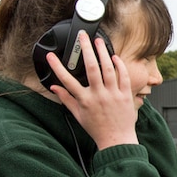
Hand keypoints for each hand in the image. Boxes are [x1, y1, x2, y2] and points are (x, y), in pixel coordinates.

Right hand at [45, 30, 138, 149]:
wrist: (117, 140)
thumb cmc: (97, 128)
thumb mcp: (78, 115)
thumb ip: (66, 99)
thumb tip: (53, 87)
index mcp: (84, 100)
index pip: (67, 81)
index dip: (57, 67)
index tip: (50, 56)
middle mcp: (99, 95)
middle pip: (91, 67)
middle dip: (86, 49)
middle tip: (83, 37)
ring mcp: (113, 94)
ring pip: (108, 69)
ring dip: (103, 53)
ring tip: (99, 42)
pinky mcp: (125, 95)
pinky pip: (123, 76)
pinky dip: (119, 65)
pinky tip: (114, 57)